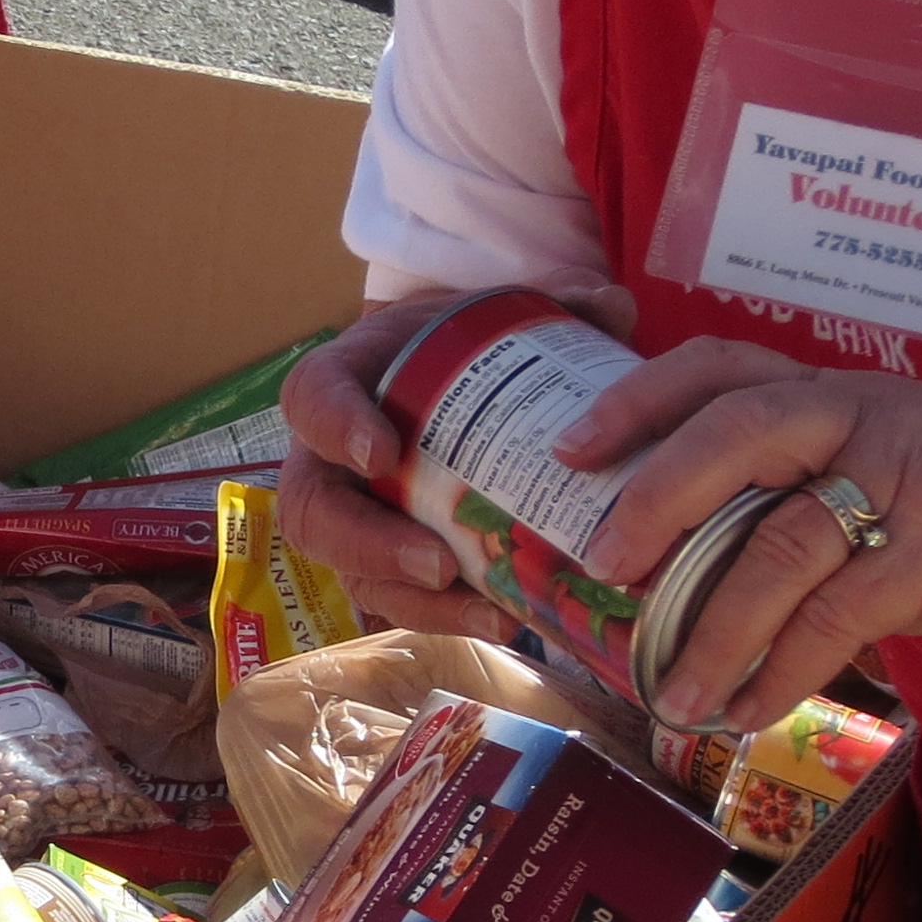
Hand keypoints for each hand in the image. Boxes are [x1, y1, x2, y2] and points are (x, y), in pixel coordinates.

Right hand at [277, 285, 641, 651]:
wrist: (453, 383)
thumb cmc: (459, 346)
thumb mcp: (491, 312)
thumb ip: (550, 303)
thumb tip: (609, 308)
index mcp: (341, 381)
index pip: (312, 398)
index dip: (334, 426)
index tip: (382, 449)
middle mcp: (329, 460)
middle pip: (314, 512)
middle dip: (369, 544)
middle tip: (437, 560)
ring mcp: (354, 519)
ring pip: (353, 573)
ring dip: (415, 600)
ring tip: (487, 609)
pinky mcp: (388, 563)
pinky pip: (399, 601)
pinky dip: (449, 617)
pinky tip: (505, 619)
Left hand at [562, 340, 921, 728]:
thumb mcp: (885, 477)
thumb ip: (800, 497)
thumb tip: (684, 562)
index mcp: (839, 393)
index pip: (721, 369)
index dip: (639, 401)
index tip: (570, 449)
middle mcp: (866, 417)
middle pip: (737, 435)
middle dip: (655, 500)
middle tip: (601, 566)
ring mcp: (909, 480)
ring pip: (779, 545)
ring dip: (713, 628)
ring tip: (673, 689)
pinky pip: (837, 616)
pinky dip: (782, 671)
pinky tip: (748, 712)